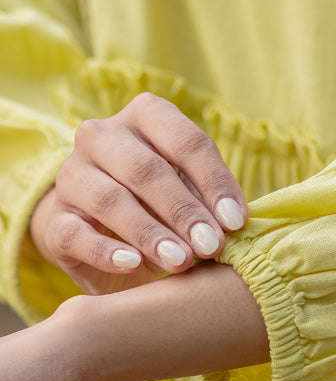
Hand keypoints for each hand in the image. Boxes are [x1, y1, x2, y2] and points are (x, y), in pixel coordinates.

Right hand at [29, 93, 247, 294]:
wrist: (104, 234)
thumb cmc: (163, 204)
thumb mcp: (192, 192)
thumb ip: (209, 200)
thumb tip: (232, 222)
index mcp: (146, 116)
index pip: (186, 142)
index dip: (214, 182)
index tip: (235, 222)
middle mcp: (102, 136)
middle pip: (146, 169)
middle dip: (183, 210)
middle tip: (211, 245)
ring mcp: (72, 176)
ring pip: (110, 200)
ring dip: (150, 233)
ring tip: (181, 261)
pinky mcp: (55, 220)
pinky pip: (77, 234)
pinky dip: (107, 252)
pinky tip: (134, 265)